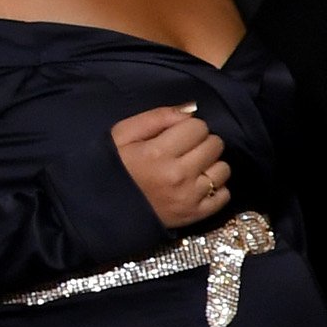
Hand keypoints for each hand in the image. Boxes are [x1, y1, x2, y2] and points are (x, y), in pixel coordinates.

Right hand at [110, 103, 232, 227]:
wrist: (102, 210)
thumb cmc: (112, 167)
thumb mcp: (122, 134)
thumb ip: (157, 117)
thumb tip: (190, 110)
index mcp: (158, 153)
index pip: (198, 127)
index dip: (188, 128)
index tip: (176, 135)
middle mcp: (178, 175)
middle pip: (215, 145)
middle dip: (202, 143)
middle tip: (184, 150)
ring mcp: (189, 197)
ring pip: (223, 169)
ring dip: (210, 165)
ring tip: (191, 168)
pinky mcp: (195, 216)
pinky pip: (224, 195)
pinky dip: (215, 188)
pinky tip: (197, 185)